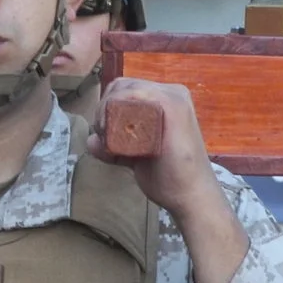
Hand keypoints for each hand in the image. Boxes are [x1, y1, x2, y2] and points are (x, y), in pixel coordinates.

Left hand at [90, 77, 249, 282]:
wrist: (191, 195)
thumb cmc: (168, 177)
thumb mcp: (136, 155)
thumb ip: (116, 145)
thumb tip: (91, 141)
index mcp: (167, 99)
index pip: (126, 89)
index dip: (107, 108)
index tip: (103, 135)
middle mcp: (172, 92)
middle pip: (122, 86)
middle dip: (103, 110)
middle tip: (103, 138)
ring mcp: (172, 97)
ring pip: (123, 91)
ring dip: (107, 113)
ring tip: (109, 142)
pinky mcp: (170, 106)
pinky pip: (131, 98)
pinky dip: (115, 116)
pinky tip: (114, 139)